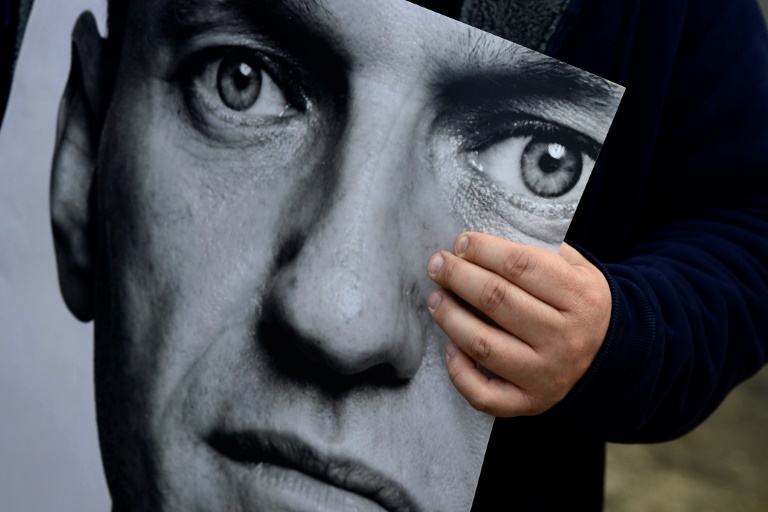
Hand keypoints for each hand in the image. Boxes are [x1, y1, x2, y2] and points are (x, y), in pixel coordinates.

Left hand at [427, 232, 610, 416]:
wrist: (611, 359)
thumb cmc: (579, 305)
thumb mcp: (576, 270)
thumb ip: (536, 253)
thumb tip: (477, 244)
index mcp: (579, 297)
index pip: (521, 265)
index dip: (484, 250)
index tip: (461, 242)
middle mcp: (564, 338)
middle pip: (496, 300)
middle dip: (458, 276)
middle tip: (438, 264)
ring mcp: (546, 374)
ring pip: (483, 344)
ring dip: (450, 317)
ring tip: (436, 298)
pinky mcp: (530, 403)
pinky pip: (484, 394)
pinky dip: (459, 371)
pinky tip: (451, 347)